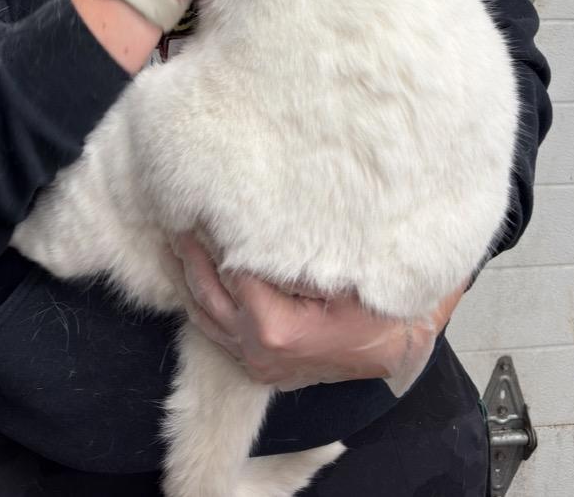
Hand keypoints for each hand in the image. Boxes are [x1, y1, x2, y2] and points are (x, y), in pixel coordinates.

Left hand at [171, 233, 465, 395]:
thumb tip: (252, 217)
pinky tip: (194, 276)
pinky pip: (217, 334)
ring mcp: (257, 365)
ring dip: (189, 277)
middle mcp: (257, 351)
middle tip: (175, 216)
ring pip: (205, 317)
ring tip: (176, 240)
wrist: (397, 347)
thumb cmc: (377, 304)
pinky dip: (203, 302)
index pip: (230, 269)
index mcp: (274, 327)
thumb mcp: (342, 267)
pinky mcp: (260, 368)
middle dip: (189, 254)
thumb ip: (293, 248)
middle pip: (208, 293)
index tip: (200, 206)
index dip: (213, 236)